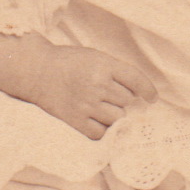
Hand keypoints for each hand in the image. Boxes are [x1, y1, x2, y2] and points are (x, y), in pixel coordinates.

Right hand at [23, 42, 156, 139]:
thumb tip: (138, 95)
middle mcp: (96, 85)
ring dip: (114, 115)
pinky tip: (95, 119)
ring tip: (101, 106)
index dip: (148, 90)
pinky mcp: (75, 120)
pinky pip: (101, 132)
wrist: (37, 71)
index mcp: (103, 65)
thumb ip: (115, 72)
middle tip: (108, 95)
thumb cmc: (69, 62)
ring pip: (117, 118)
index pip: (135, 79)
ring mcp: (86, 104)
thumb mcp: (95, 56)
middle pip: (127, 101)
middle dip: (122, 100)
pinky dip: (102, 129)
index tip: (152, 98)